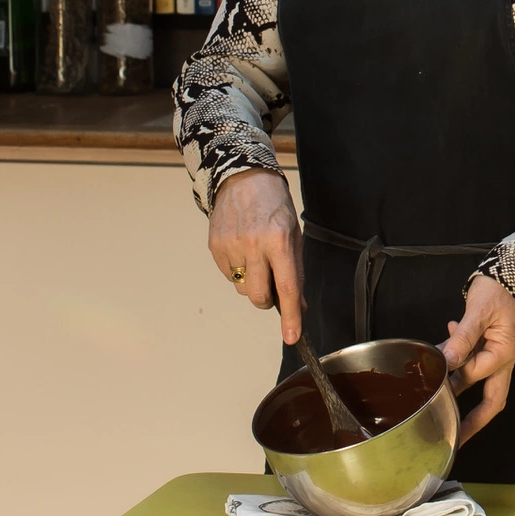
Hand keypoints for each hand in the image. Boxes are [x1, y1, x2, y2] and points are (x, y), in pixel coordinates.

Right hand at [207, 170, 302, 344]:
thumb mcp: (294, 234)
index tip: (292, 337)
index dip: (291, 316)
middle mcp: (254, 244)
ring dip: (251, 282)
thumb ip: (296, 271)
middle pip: (258, 296)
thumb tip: (299, 305)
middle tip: (272, 284)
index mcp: (279, 240)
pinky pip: (228, 275)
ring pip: (241, 289)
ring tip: (256, 256)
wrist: (243, 178)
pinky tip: (242, 248)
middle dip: (267, 300)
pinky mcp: (215, 247)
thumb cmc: (274, 205)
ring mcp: (231, 246)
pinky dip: (237, 270)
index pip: (287, 287)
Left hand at [439, 276, 514, 446]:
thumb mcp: (480, 311)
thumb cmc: (500, 290)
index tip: (434, 385)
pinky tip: (439, 352)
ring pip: (476, 381)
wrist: (513, 272)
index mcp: (504, 353)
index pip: (476, 374)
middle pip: (491, 399)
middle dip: (474, 421)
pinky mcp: (487, 346)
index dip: (454, 379)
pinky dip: (455, 362)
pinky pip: (470, 361)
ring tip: (433, 400)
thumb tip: (446, 359)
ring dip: (456, 390)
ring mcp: (495, 354)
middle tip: (454, 438)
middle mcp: (501, 359)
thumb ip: (463, 336)